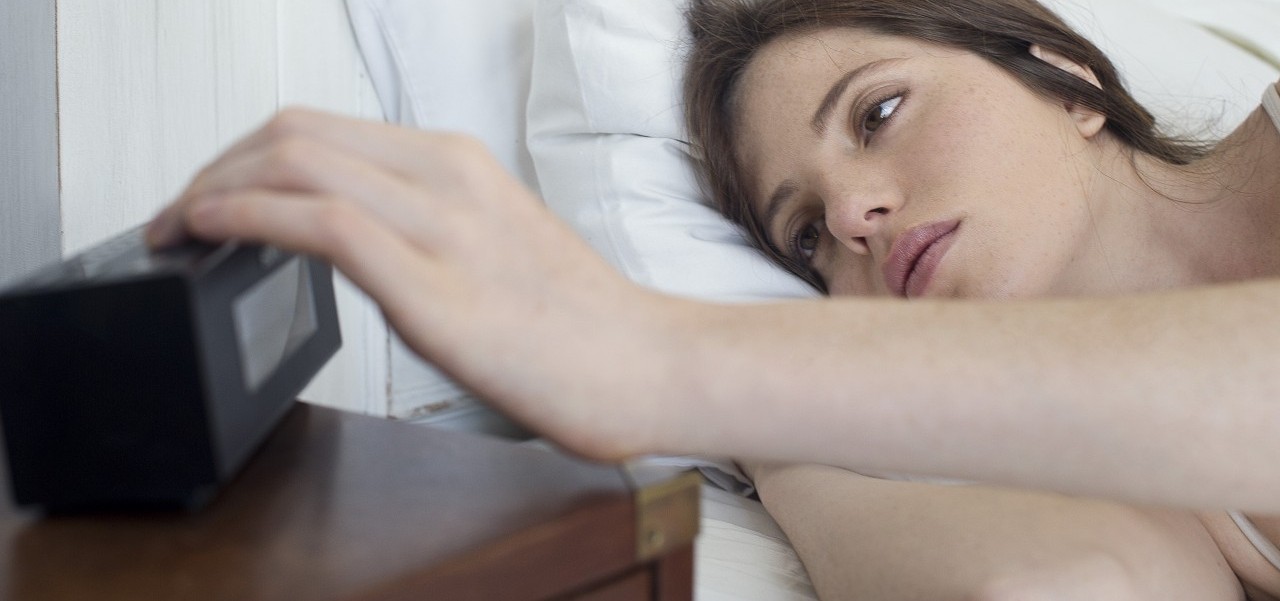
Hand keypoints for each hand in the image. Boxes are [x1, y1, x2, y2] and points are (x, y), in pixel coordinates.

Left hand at [148, 108, 685, 459]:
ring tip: (179, 229)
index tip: (209, 197)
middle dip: (213, 167)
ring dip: (212, 189)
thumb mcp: (492, 245)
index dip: (242, 156)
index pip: (320, 129)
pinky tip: (211, 235)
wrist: (647, 364)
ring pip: (294, 161)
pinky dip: (245, 216)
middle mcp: (448, 177)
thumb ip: (423, 229)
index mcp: (458, 165)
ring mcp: (444, 226)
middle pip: (293, 132)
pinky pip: (320, 222)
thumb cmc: (579, 323)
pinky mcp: (437, 287)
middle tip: (180, 214)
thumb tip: (347, 239)